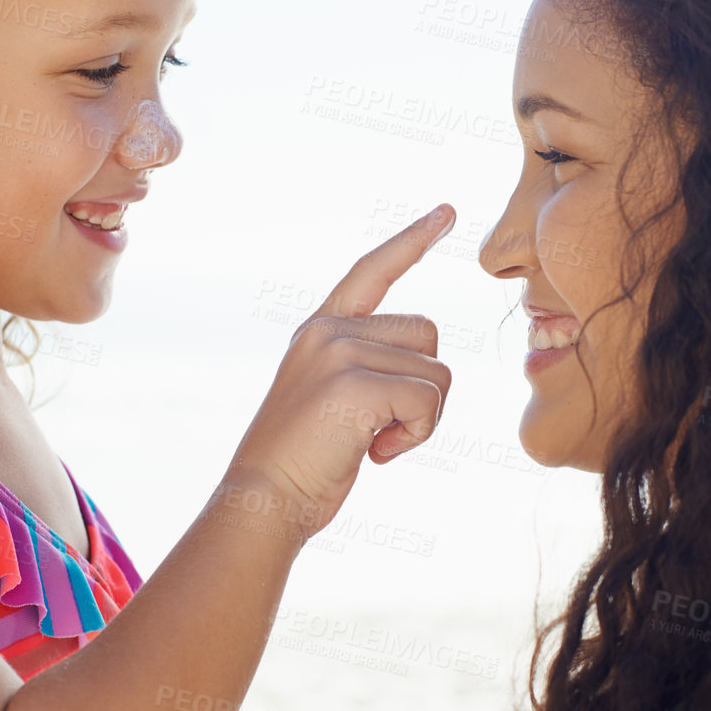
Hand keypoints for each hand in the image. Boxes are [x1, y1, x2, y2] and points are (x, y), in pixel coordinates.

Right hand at [222, 203, 456, 536]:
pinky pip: (429, 400)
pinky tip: (376, 453)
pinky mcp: (356, 384)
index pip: (372, 270)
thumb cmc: (302, 463)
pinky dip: (417, 434)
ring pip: (435, 372)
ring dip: (421, 417)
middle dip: (423, 386)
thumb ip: (364, 366)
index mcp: (320, 328)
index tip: (445, 211)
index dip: (412, 240)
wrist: (265, 499)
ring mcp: (340, 353)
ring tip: (372, 441)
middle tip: (380, 427)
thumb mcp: (329, 396)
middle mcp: (329, 330)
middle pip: (427, 335)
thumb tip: (426, 369)